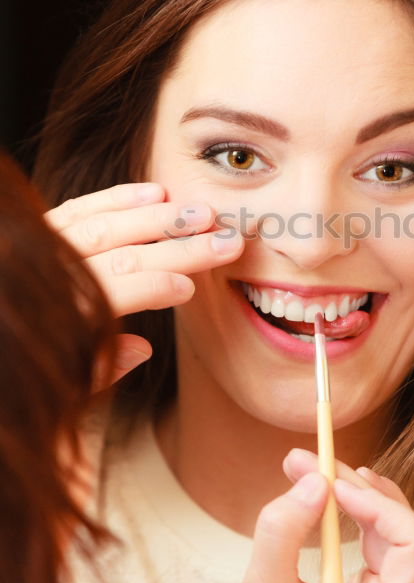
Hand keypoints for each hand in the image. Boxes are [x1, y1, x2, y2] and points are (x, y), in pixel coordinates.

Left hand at [45, 181, 243, 386]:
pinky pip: (77, 208)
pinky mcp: (35, 231)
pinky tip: (154, 193)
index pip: (111, 295)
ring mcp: (35, 248)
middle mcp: (43, 276)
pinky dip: (117, 198)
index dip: (152, 289)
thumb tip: (141, 347)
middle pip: (117, 255)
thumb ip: (95, 369)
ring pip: (100, 224)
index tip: (190, 288)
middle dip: (177, 247)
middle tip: (224, 241)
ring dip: (157, 216)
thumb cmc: (19, 373)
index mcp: (53, 318)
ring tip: (201, 213)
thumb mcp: (56, 389)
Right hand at [191, 450, 413, 582]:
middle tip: (309, 461)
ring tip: (309, 470)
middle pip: (404, 528)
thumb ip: (285, 532)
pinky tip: (326, 495)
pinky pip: (378, 540)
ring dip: (353, 494)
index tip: (331, 483)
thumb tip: (315, 480)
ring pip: (392, 528)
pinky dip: (351, 511)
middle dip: (358, 489)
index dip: (378, 504)